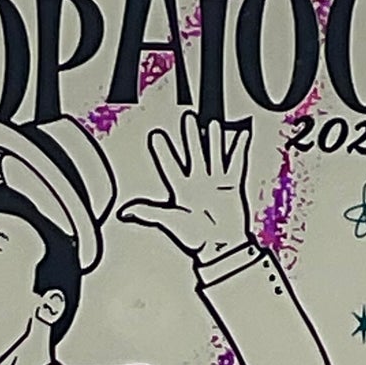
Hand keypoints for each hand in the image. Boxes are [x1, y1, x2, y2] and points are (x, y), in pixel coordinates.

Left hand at [117, 114, 254, 263]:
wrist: (221, 247)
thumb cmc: (195, 237)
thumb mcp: (168, 220)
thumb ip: (147, 213)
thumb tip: (124, 211)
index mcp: (182, 190)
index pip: (170, 165)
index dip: (163, 150)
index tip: (156, 135)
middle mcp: (199, 183)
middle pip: (194, 153)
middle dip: (190, 135)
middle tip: (187, 117)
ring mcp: (216, 183)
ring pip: (214, 155)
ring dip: (214, 140)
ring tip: (212, 123)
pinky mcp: (232, 186)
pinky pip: (236, 164)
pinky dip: (239, 149)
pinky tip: (241, 136)